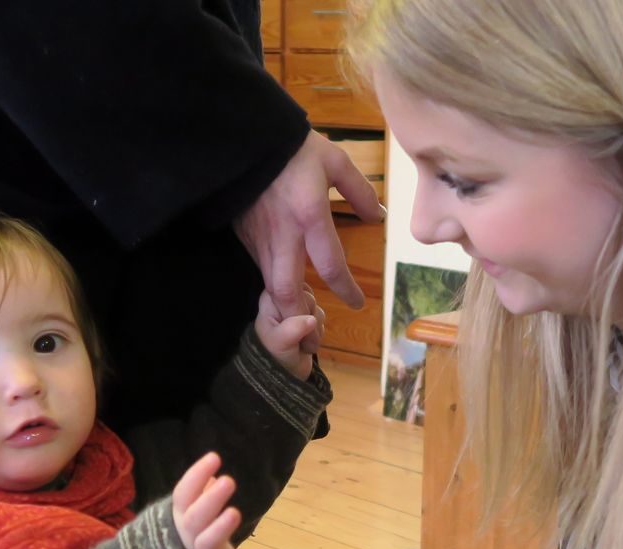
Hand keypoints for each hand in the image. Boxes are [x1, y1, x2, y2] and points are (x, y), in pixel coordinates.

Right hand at [173, 452, 261, 548]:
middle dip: (211, 499)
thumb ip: (201, 490)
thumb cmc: (196, 525)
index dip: (196, 475)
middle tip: (229, 480)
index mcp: (181, 513)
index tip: (215, 457)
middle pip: (195, 517)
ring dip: (220, 527)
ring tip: (235, 512)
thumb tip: (213, 475)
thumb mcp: (194, 506)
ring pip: (207, 542)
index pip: (183, 493)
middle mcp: (188, 533)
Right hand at [236, 130, 383, 314]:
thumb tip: (378, 218)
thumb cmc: (294, 148)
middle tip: (315, 333)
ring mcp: (259, 238)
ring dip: (284, 309)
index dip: (346, 289)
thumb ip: (360, 192)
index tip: (357, 303)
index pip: (330, 265)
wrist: (244, 140)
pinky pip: (261, 268)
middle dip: (299, 319)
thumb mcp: (334, 160)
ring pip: (269, 286)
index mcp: (309, 216)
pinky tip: (285, 291)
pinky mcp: (244, 236)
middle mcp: (282, 235)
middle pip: (286, 291)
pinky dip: (272, 286)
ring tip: (302, 321)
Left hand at [256, 286, 324, 378]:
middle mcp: (283, 301)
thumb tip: (312, 320)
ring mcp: (296, 311)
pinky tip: (308, 343)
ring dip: (314, 328)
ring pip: (316, 307)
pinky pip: (322, 318)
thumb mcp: (279, 343)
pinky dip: (318, 333)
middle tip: (299, 334)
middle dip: (308, 317)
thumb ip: (292, 328)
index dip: (298, 302)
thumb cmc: (274, 357)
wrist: (284, 377)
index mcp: (270, 300)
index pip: (290, 285)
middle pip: (307, 295)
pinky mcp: (308, 321)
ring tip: (302, 342)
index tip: (295, 317)